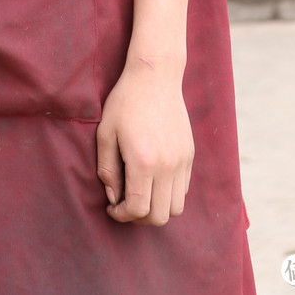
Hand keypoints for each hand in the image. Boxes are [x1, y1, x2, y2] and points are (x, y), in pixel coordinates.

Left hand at [96, 59, 193, 225]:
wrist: (155, 76)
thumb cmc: (125, 101)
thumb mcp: (105, 132)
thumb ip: (106, 169)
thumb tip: (114, 197)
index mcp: (143, 161)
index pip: (138, 209)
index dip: (122, 215)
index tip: (112, 206)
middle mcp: (167, 166)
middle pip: (159, 216)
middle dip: (139, 218)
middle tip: (125, 203)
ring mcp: (182, 161)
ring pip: (176, 208)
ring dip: (157, 208)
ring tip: (141, 193)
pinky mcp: (189, 155)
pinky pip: (183, 189)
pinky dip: (169, 194)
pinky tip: (153, 178)